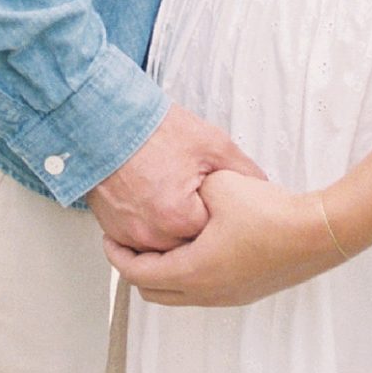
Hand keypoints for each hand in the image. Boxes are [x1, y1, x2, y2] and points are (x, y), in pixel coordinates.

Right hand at [86, 104, 265, 252]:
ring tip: (180, 202)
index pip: (214, 239)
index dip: (222, 219)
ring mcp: (129, 236)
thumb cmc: (154, 130)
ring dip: (175, 234)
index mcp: (178, 217)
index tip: (224, 208)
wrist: (109, 122)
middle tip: (200, 201)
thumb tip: (262, 187)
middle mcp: (151, 234)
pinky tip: (159, 206)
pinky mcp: (114, 231)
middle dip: (199, 229)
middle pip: (189, 249)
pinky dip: (152, 231)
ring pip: (164, 250)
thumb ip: (243, 170)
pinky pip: (141, 244)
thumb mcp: (212, 144)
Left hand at [104, 168, 339, 306]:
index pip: (138, 273)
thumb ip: (192, 187)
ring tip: (163, 239)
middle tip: (130, 242)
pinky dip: (187, 272)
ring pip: (178, 293)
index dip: (118, 255)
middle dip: (136, 267)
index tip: (108, 238)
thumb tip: (179, 189)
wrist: (316, 233)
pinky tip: (199, 243)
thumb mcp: (219, 185)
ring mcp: (227, 297)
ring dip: (164, 271)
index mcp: (193, 271)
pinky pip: (201, 290)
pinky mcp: (245, 292)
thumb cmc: (269, 212)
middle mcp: (206, 293)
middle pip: (153, 292)